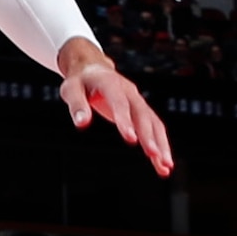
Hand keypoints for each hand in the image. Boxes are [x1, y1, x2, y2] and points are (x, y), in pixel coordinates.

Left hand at [54, 42, 175, 177]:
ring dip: (161, 144)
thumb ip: (77, 105)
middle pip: (143, 115)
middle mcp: (130, 93)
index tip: (131, 139)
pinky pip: (153, 129)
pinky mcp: (140, 112)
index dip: (126, 121)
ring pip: (154, 123)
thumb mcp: (71, 89)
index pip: (120, 103)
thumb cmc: (80, 81)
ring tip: (165, 166)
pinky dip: (159, 146)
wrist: (93, 69)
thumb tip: (82, 123)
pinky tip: (161, 165)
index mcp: (111, 84)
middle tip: (154, 155)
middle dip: (150, 136)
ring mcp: (138, 102)